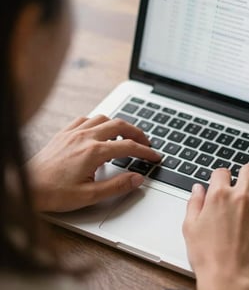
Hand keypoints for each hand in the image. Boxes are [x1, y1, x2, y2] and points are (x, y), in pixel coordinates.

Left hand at [27, 115, 160, 211]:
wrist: (27, 186)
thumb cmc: (54, 193)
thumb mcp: (90, 196)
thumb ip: (117, 186)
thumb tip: (137, 178)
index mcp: (94, 152)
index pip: (129, 147)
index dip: (146, 151)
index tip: (154, 156)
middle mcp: (85, 137)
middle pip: (120, 125)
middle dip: (137, 133)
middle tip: (146, 143)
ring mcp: (74, 132)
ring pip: (104, 118)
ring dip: (119, 125)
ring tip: (126, 136)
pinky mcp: (64, 133)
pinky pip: (86, 119)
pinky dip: (99, 122)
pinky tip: (100, 131)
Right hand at [183, 165, 248, 289]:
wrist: (229, 277)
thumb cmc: (208, 256)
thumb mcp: (190, 227)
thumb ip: (194, 203)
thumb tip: (197, 189)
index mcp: (219, 196)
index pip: (222, 171)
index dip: (220, 177)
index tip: (221, 183)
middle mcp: (241, 197)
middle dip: (245, 173)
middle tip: (243, 182)